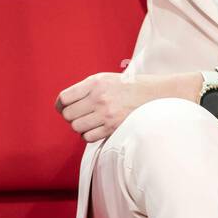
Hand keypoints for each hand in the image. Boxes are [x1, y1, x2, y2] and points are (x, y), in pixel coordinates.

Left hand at [54, 73, 183, 143]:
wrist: (156, 95)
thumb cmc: (128, 87)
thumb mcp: (106, 79)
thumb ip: (86, 88)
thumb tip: (63, 104)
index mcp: (95, 82)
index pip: (64, 97)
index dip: (61, 105)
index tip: (63, 108)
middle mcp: (99, 97)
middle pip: (68, 115)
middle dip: (71, 117)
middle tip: (81, 115)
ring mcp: (106, 113)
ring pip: (76, 127)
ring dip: (80, 127)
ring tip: (90, 122)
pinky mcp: (113, 127)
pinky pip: (89, 137)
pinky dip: (90, 135)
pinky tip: (98, 129)